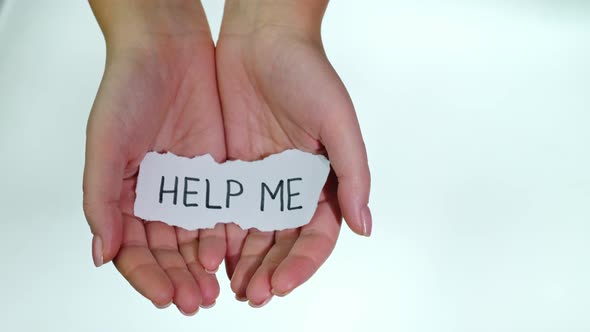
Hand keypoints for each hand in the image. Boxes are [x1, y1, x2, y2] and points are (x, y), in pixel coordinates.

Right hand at [83, 0, 225, 314]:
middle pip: (166, 252)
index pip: (132, 250)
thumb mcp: (106, 143)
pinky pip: (221, 210)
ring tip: (216, 288)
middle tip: (196, 301)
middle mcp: (155, 197)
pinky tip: (233, 253)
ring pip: (195, 238)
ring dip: (203, 266)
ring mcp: (187, 186)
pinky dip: (225, 234)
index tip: (165, 298)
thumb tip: (100, 253)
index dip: (148, 277)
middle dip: (179, 279)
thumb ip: (101, 199)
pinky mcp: (216, 172)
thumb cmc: (127, 90)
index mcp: (122, 195)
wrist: (167, 48)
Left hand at [216, 0, 371, 306]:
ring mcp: (261, 179)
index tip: (280, 284)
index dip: (301, 264)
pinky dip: (220, 234)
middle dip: (269, 271)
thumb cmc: (308, 72)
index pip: (316, 236)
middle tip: (252, 294)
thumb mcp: (338, 121)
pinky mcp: (232, 168)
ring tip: (231, 286)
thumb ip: (353, 174)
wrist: (262, 37)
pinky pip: (225, 208)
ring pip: (253, 232)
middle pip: (283, 242)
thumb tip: (365, 226)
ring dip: (244, 261)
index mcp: (323, 180)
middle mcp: (292, 185)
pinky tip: (210, 254)